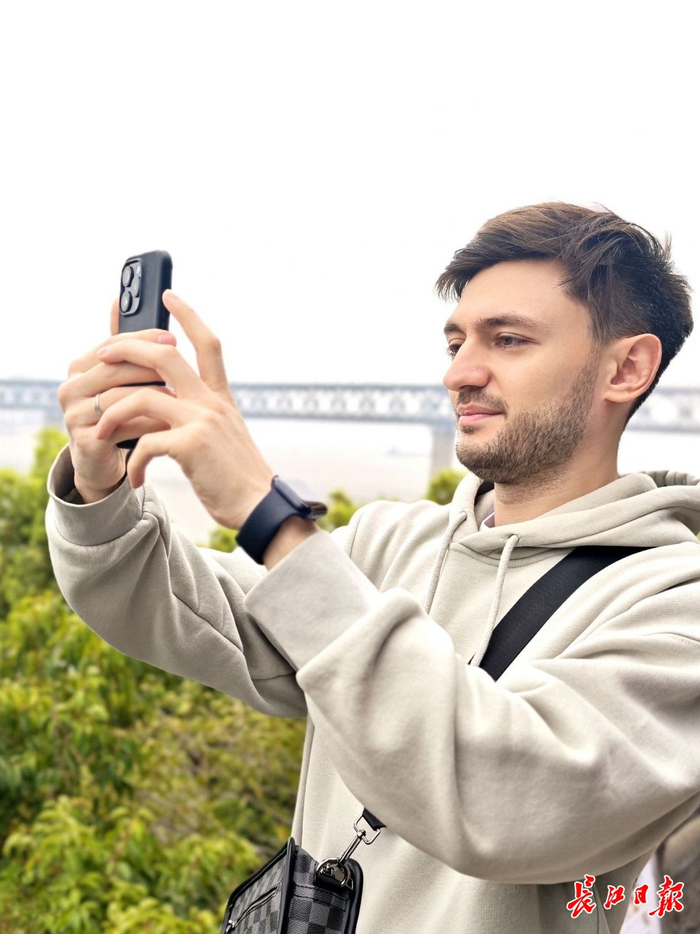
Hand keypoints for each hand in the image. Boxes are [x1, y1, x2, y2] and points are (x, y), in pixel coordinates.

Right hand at [58, 300, 178, 500]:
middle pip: (114, 368)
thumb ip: (122, 345)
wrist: (103, 463)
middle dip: (150, 365)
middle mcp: (70, 388)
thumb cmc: (118, 414)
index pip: (111, 344)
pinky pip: (122, 426)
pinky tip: (171, 423)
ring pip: (119, 397)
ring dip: (153, 396)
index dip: (142, 338)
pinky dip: (149, 423)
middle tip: (180, 364)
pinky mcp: (85, 441)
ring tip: (181, 395)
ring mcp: (73, 416)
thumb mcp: (121, 379)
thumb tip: (118, 299)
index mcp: (80, 367)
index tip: (172, 337)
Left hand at [93, 290, 274, 529]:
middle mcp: (211, 401)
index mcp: (220, 397)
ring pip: (141, 397)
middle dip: (127, 348)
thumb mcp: (225, 436)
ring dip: (111, 413)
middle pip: (164, 354)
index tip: (168, 296)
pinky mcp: (191, 446)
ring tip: (99, 432)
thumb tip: (170, 407)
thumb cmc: (239, 477)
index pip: (207, 343)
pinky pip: (145, 444)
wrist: (260, 506)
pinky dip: (133, 462)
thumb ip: (204, 416)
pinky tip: (135, 479)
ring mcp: (201, 421)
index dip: (188, 315)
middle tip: (101, 354)